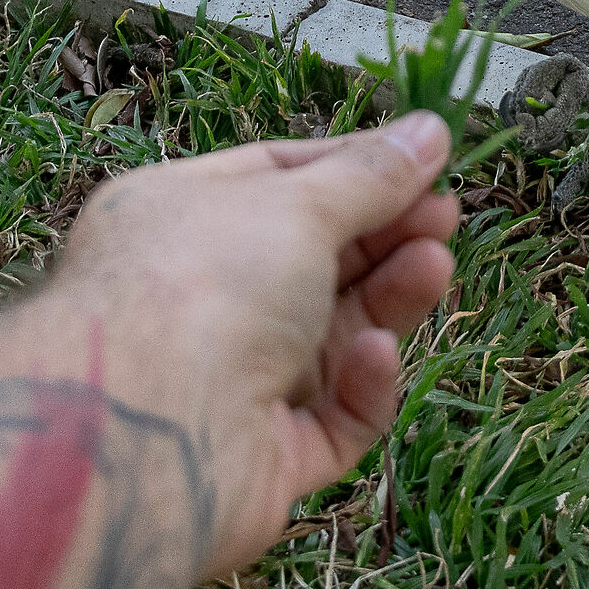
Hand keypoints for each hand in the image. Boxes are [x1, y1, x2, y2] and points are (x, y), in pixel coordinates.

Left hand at [43, 112, 458, 578]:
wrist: (143, 431)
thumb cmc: (202, 286)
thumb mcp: (297, 204)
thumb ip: (371, 175)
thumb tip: (432, 131)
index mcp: (179, 217)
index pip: (277, 180)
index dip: (355, 169)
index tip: (428, 160)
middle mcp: (198, 297)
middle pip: (314, 261)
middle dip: (384, 236)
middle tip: (445, 218)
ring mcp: (230, 381)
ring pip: (334, 338)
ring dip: (388, 300)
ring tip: (433, 266)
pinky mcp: (264, 457)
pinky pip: (333, 417)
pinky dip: (362, 386)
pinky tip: (374, 353)